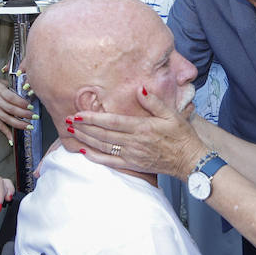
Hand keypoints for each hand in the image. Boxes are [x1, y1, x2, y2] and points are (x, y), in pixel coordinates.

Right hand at [0, 76, 34, 140]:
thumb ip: (10, 89)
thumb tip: (23, 96)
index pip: (12, 98)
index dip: (22, 103)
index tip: (31, 106)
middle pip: (10, 109)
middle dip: (24, 114)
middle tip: (34, 117)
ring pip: (5, 119)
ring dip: (18, 124)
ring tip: (28, 126)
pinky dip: (5, 132)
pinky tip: (12, 138)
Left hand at [66, 87, 204, 176]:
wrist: (189, 160)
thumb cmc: (182, 136)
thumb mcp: (172, 114)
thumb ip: (154, 102)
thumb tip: (139, 89)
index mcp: (142, 128)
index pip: (111, 122)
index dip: (92, 119)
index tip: (78, 114)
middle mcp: (134, 142)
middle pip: (102, 135)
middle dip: (82, 128)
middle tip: (66, 121)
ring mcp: (132, 155)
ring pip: (102, 147)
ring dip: (85, 140)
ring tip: (70, 133)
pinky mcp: (133, 165)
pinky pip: (109, 162)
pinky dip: (95, 158)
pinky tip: (84, 152)